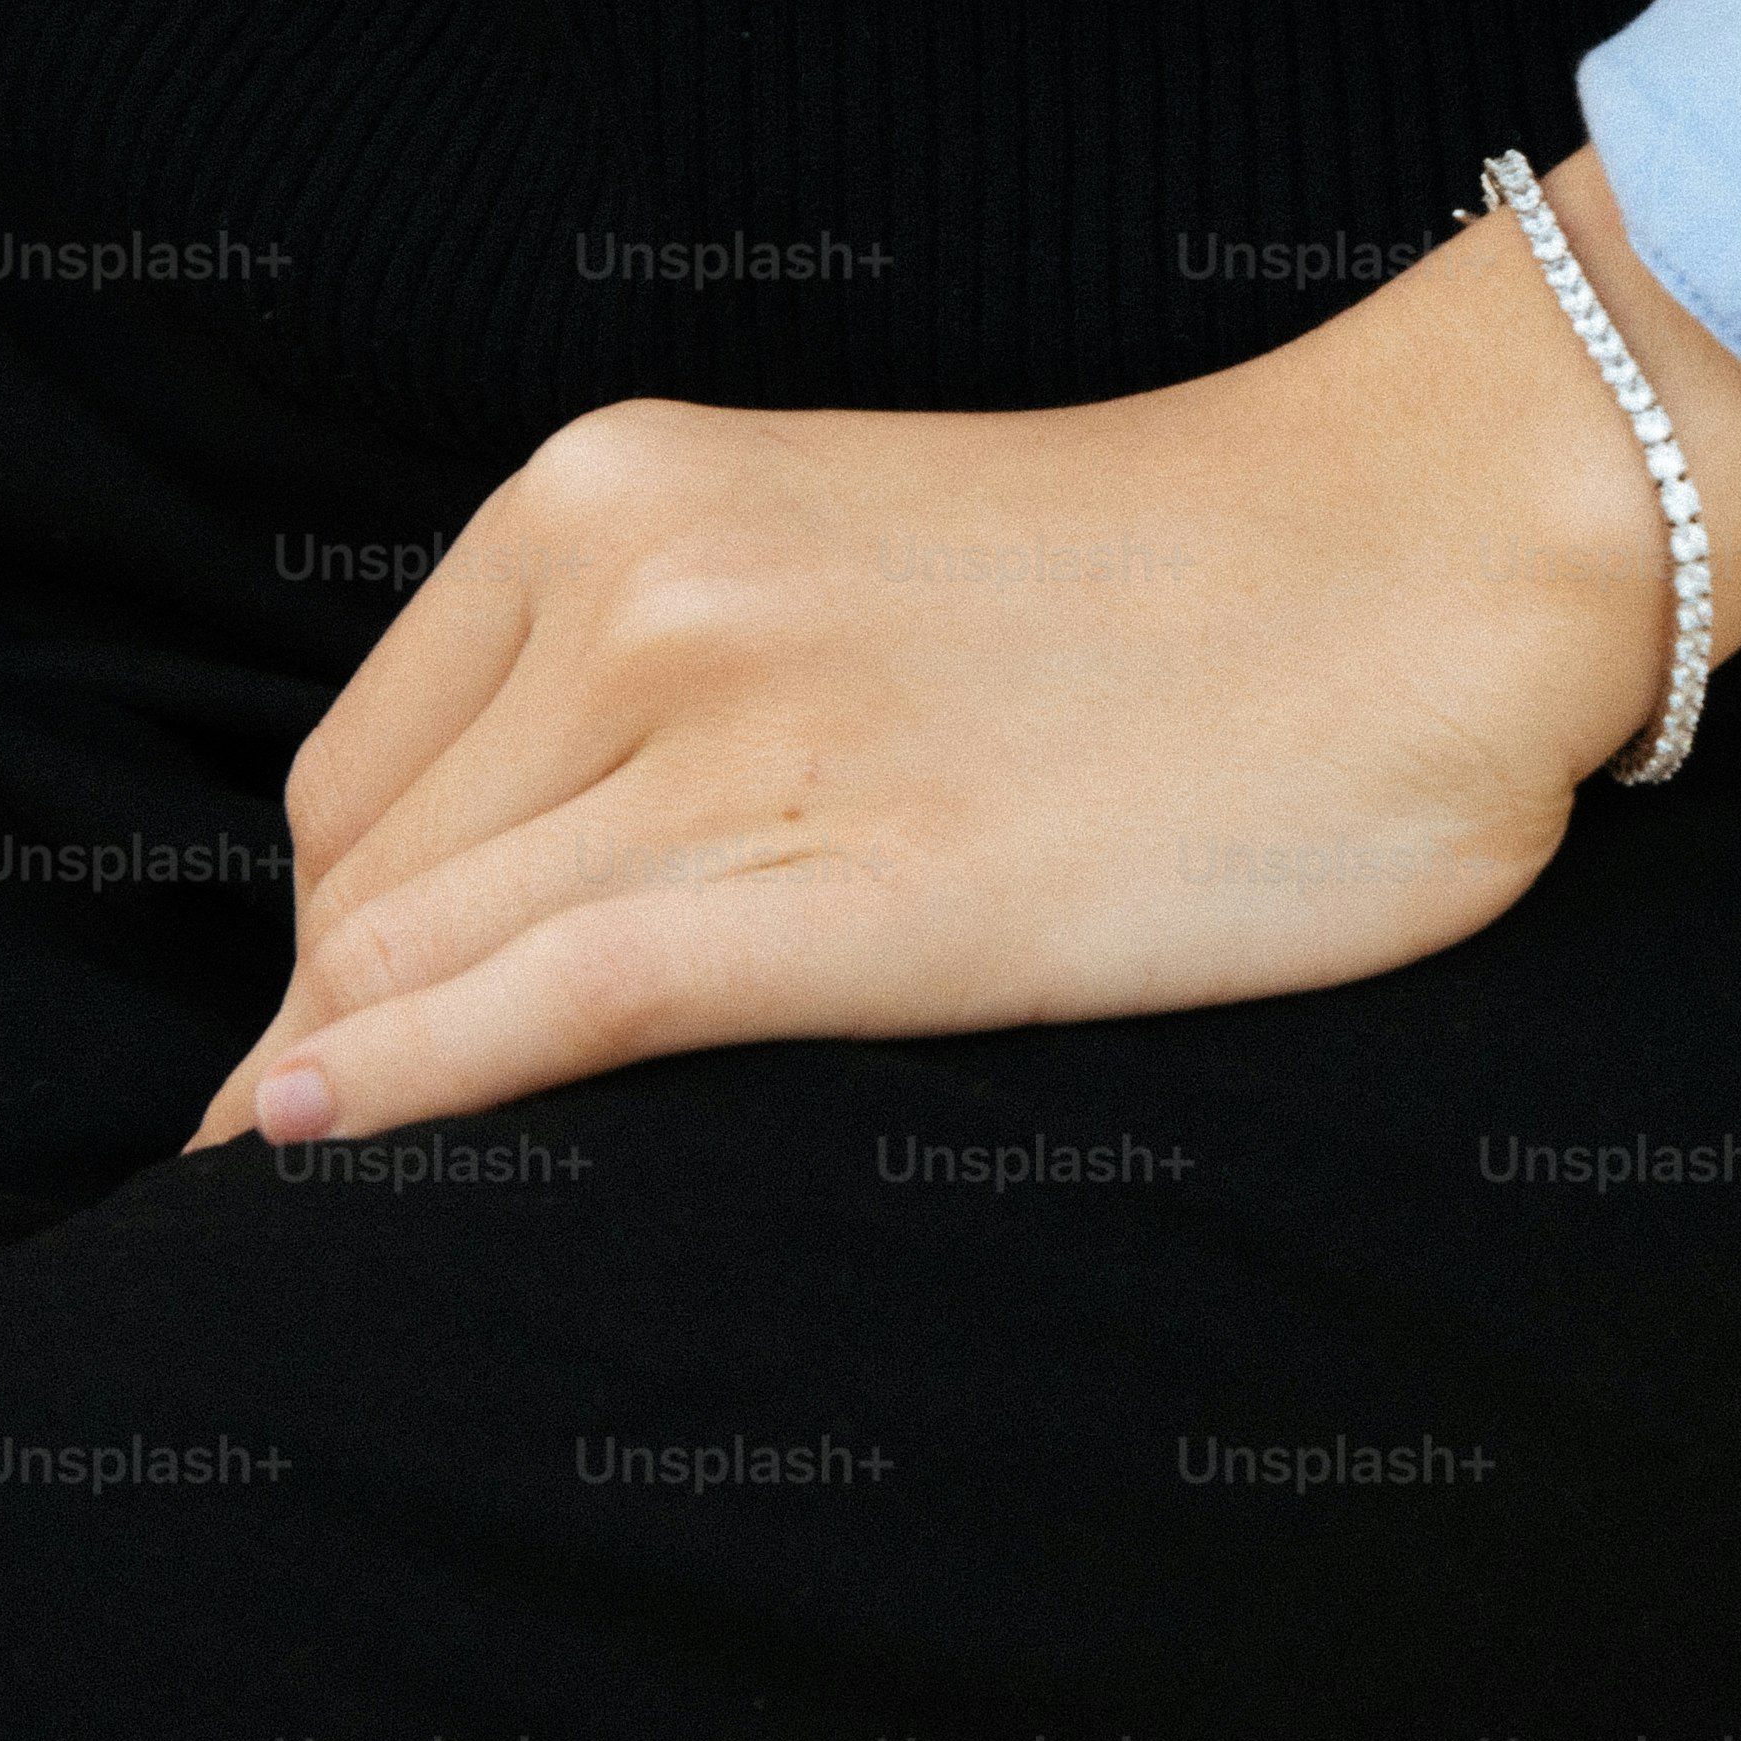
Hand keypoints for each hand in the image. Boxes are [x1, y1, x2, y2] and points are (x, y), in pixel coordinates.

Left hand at [184, 148, 1740, 1151]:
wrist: (1437, 556)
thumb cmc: (1184, 583)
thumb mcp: (841, 547)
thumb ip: (664, 665)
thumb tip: (496, 884)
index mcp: (617, 492)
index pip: (359, 788)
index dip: (338, 961)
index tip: (357, 1082)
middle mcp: (640, 584)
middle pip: (365, 892)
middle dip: (334, 1056)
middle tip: (352, 1203)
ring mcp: (741, 728)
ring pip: (421, 960)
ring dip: (356, 1109)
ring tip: (340, 1248)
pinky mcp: (862, 885)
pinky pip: (550, 1005)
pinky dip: (395, 1098)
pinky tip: (303, 1166)